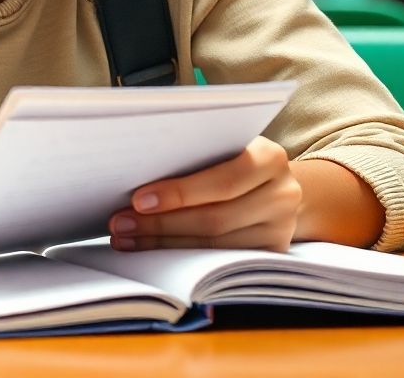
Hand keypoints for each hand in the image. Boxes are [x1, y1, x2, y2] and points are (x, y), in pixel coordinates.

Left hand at [108, 136, 301, 252]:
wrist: (276, 184)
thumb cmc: (234, 156)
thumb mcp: (223, 144)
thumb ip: (194, 151)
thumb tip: (136, 168)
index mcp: (269, 157)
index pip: (221, 181)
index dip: (178, 193)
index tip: (136, 199)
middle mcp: (283, 194)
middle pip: (215, 218)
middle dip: (161, 223)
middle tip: (120, 223)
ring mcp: (281, 230)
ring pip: (215, 246)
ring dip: (164, 243)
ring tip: (127, 238)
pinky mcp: (271, 255)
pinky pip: (220, 261)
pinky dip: (182, 257)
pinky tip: (152, 250)